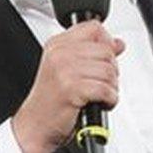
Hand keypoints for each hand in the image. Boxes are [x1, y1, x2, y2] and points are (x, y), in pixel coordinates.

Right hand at [12, 21, 124, 152]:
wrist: (35, 124)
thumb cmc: (51, 99)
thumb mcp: (67, 68)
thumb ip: (92, 52)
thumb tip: (117, 44)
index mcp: (57, 44)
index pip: (94, 28)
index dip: (106, 42)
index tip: (104, 58)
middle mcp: (60, 54)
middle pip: (106, 50)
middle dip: (112, 70)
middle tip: (102, 82)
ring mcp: (65, 70)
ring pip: (109, 71)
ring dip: (112, 87)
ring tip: (100, 95)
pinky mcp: (72, 89)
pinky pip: (106, 89)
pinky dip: (110, 100)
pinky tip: (101, 103)